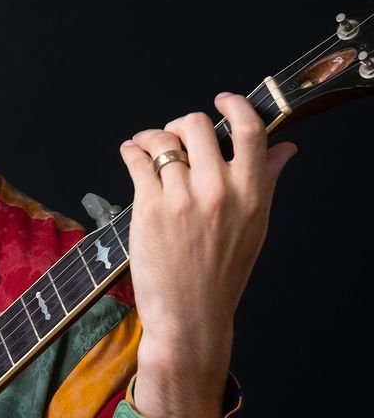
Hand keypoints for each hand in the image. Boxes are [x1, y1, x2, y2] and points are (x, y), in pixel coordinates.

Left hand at [119, 92, 295, 417]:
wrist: (190, 317)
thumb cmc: (222, 276)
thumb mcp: (255, 228)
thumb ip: (266, 182)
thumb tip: (285, 149)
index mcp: (251, 194)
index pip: (250, 130)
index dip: (235, 104)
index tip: (222, 100)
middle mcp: (219, 191)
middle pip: (197, 124)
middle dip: (182, 124)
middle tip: (175, 137)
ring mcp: (182, 198)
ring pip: (162, 140)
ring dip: (152, 137)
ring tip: (147, 147)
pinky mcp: (149, 208)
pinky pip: (136, 158)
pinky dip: (131, 150)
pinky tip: (132, 155)